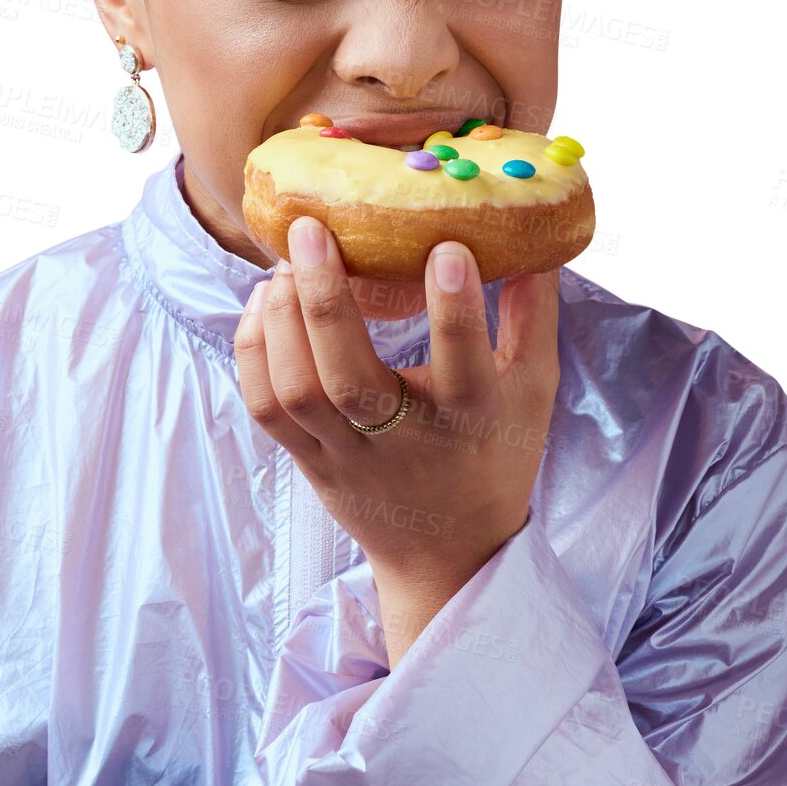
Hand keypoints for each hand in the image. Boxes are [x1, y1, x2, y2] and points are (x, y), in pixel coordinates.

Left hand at [234, 215, 560, 659]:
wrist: (447, 554)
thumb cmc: (496, 456)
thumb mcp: (533, 390)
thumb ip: (531, 314)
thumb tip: (532, 238)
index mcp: (470, 422)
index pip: (462, 366)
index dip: (454, 309)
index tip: (445, 248)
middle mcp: (403, 442)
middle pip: (349, 379)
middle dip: (327, 301)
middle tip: (313, 232)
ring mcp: (347, 455)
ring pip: (297, 392)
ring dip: (282, 320)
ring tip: (285, 265)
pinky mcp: (308, 461)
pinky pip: (265, 408)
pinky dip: (253, 351)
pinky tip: (262, 302)